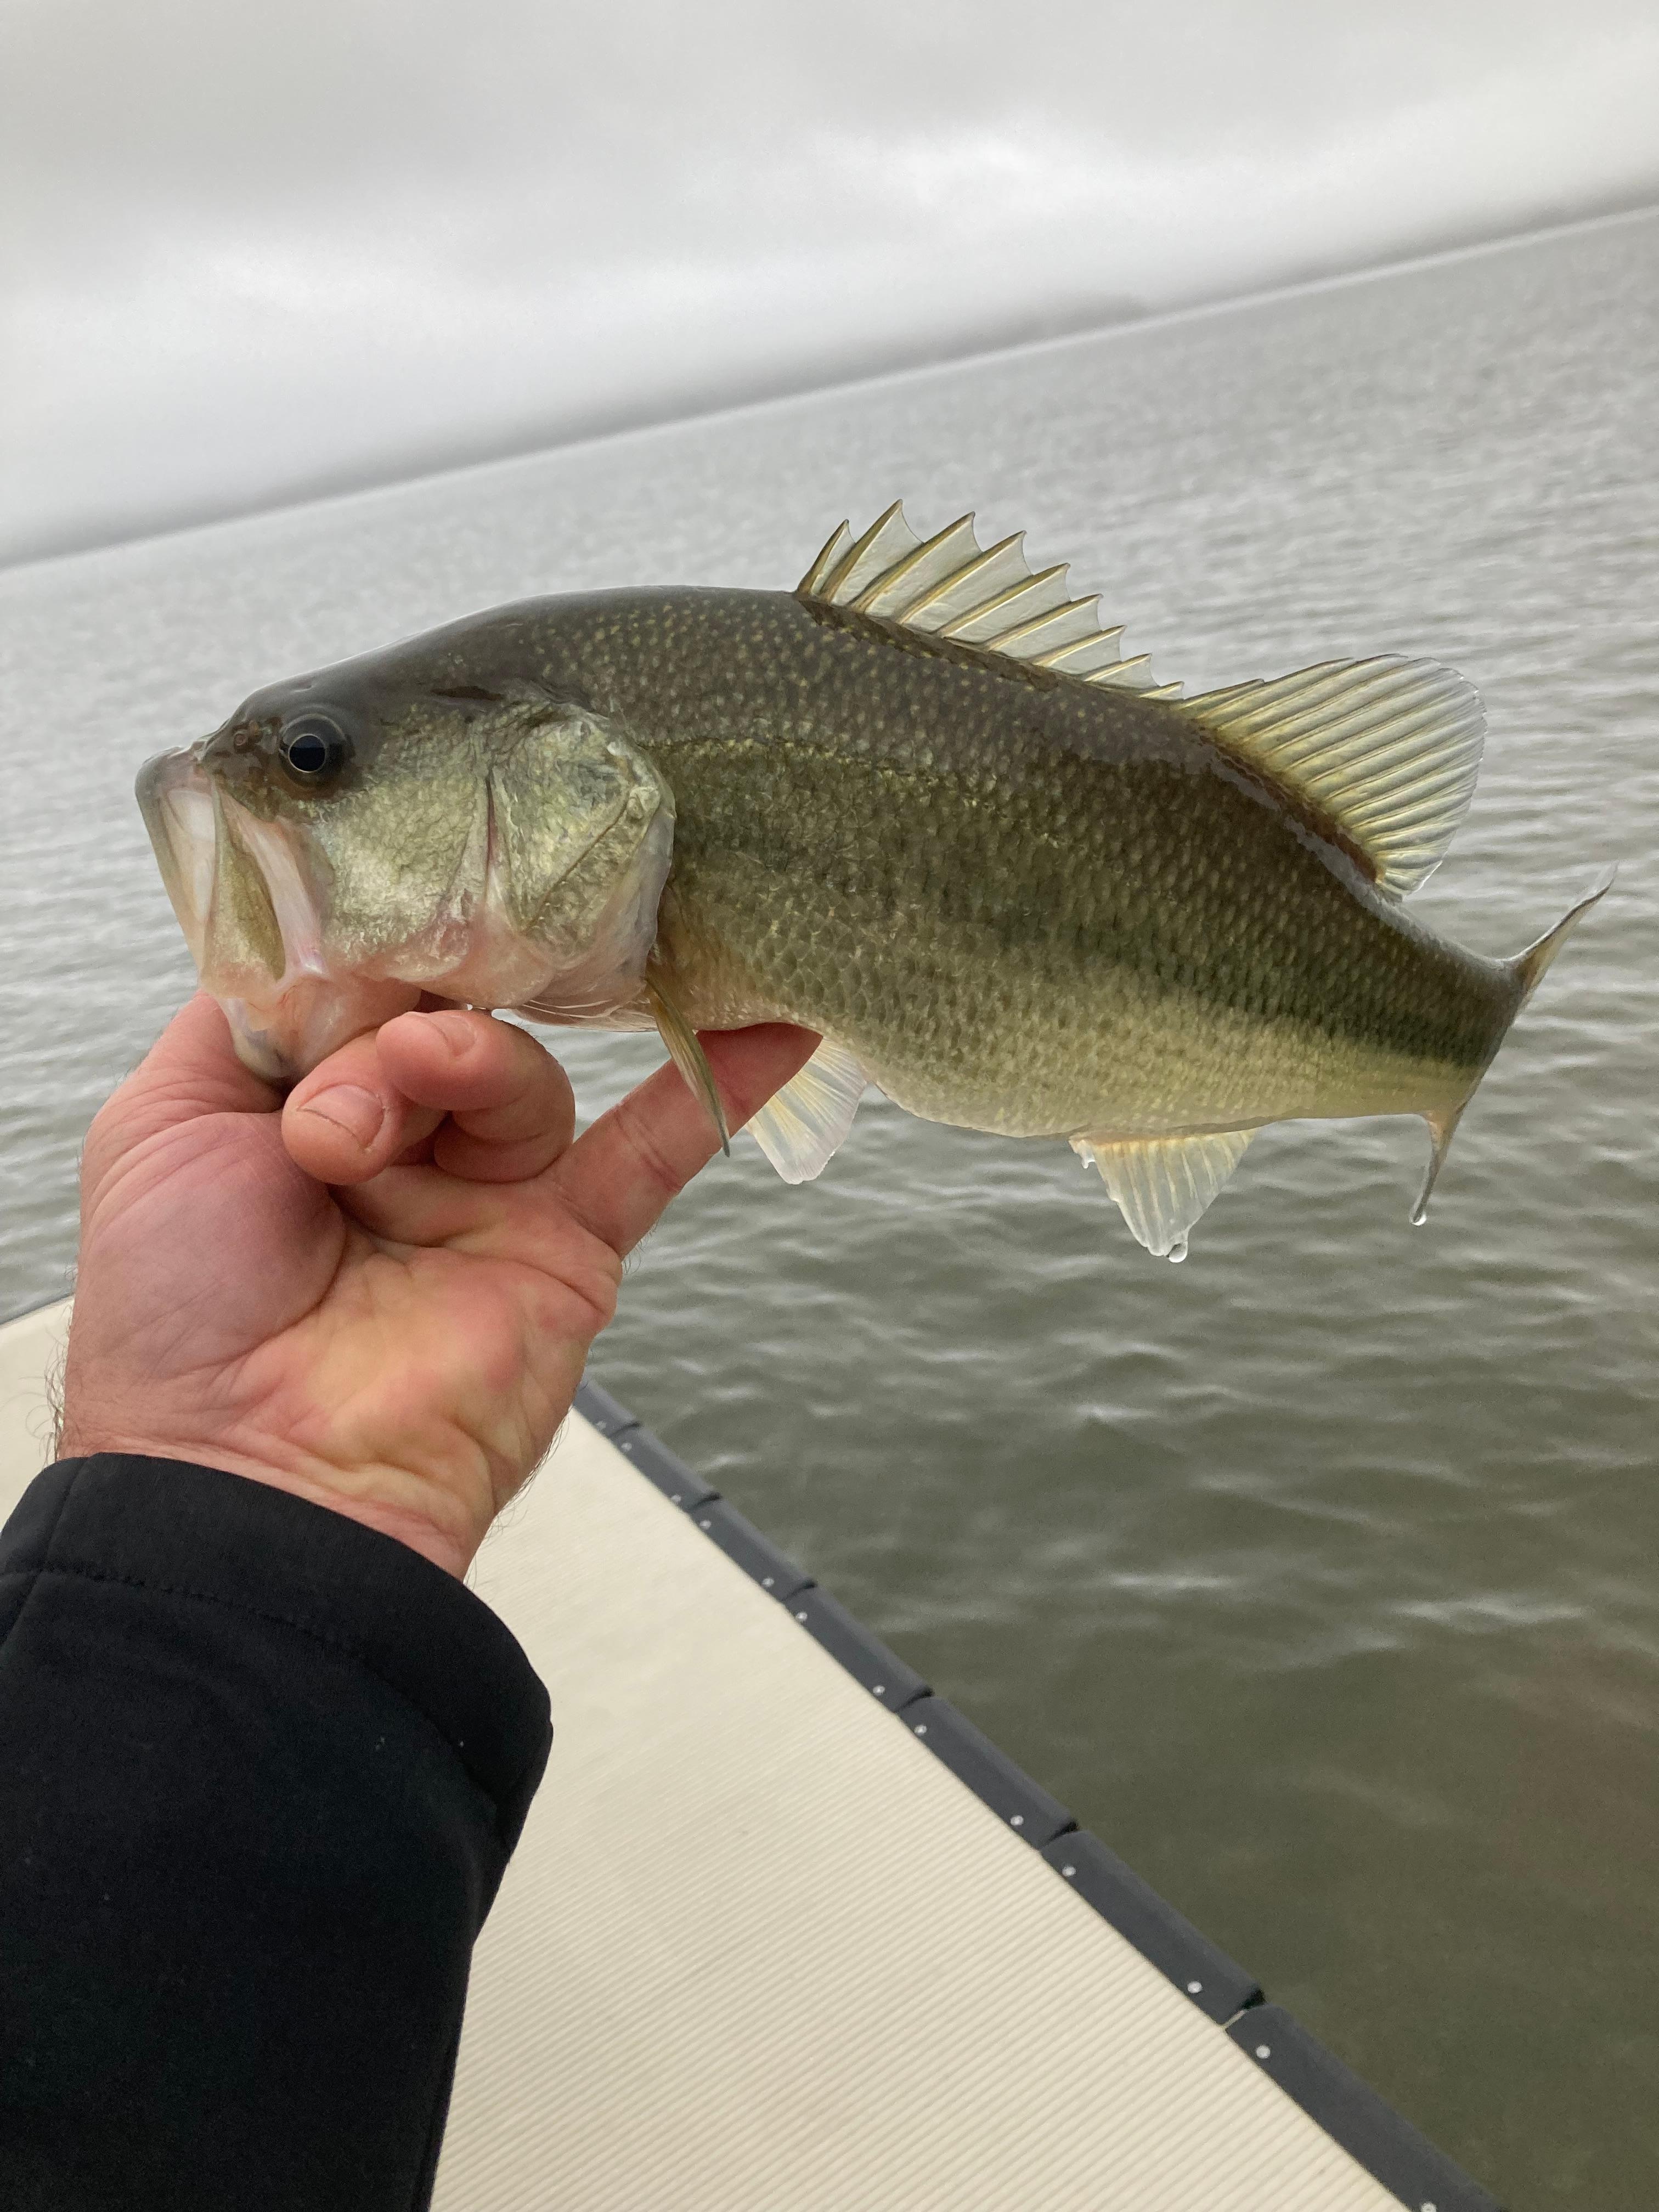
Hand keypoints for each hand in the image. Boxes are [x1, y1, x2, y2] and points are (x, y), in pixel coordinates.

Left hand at [59, 995, 815, 1575]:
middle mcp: (397, 1137)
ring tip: (396, 1106)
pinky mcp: (568, 1245)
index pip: (359, 977)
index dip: (369, 936)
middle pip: (443, 1010)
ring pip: (516, 1071)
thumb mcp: (164, 1124)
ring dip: (460, 1064)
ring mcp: (488, 1193)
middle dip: (407, 1008)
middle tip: (376, 1043)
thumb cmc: (179, 1311)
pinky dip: (716, 1084)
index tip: (376, 898)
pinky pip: (654, 1149)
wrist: (256, 1474)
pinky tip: (773, 1022)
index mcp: (294, 1100)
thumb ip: (252, 1013)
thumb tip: (349, 940)